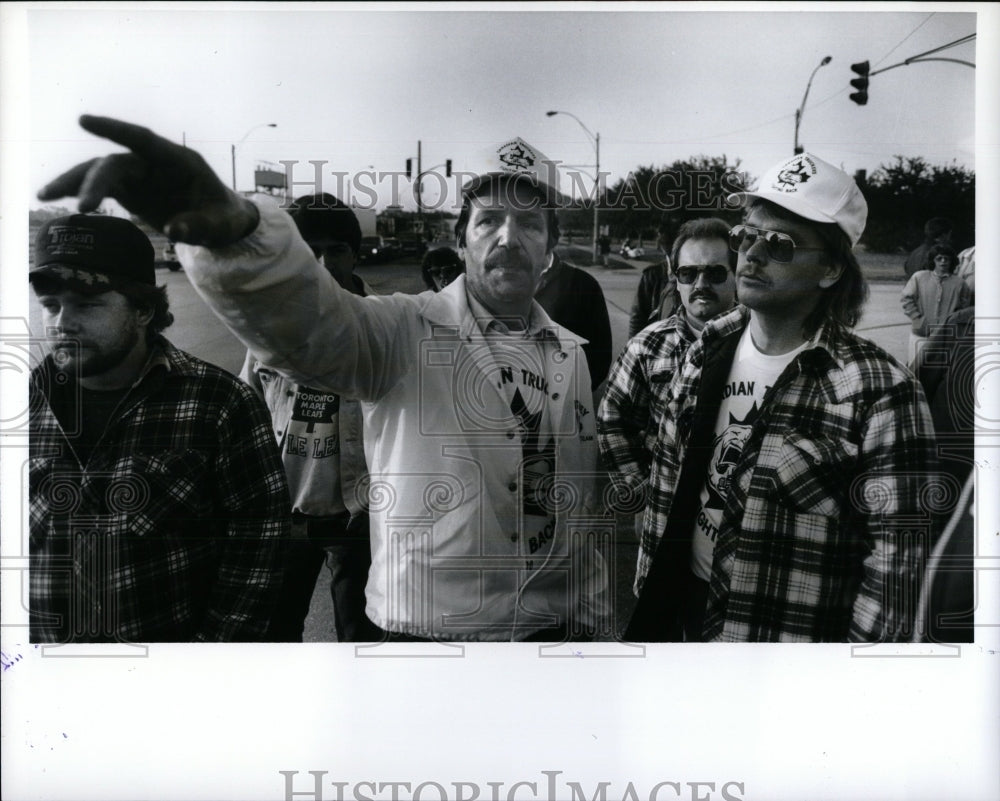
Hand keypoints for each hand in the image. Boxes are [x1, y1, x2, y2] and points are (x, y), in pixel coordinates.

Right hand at [37, 115, 259, 246]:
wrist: (221, 221)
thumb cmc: (224, 218)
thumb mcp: (220, 226)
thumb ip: (200, 227)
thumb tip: (174, 231)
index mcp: (179, 161)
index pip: (144, 140)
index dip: (115, 129)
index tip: (84, 121)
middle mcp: (154, 163)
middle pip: (117, 163)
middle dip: (97, 181)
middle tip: (84, 206)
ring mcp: (140, 175)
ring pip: (101, 171)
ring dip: (74, 182)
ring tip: (45, 195)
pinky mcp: (131, 190)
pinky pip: (101, 186)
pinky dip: (79, 191)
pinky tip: (54, 199)